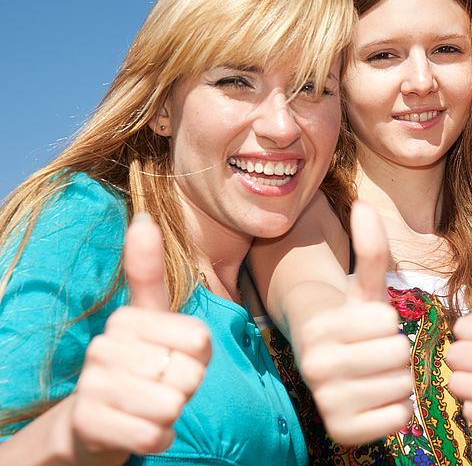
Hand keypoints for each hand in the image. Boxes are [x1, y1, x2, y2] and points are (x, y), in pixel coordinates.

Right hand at [68, 213, 211, 460]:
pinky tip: (141, 428)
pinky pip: (153, 435)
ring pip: (171, 405)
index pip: (200, 339)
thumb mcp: (149, 318)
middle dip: (184, 388)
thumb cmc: (136, 363)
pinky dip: (158, 438)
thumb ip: (149, 273)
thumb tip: (142, 216)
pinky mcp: (88, 425)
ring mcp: (93, 386)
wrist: (91, 422)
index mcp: (127, 318)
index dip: (199, 357)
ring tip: (150, 407)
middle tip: (159, 386)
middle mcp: (104, 347)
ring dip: (170, 414)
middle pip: (189, 374)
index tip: (175, 357)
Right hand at [297, 200, 412, 445]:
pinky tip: (374, 398)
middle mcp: (315, 368)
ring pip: (401, 385)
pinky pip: (399, 417)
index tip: (367, 327)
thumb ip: (368, 247)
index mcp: (320, 328)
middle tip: (373, 352)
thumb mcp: (363, 285)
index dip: (387, 322)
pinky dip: (396, 408)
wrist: (328, 363)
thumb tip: (364, 204)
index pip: (389, 323)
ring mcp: (326, 404)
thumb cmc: (352, 319)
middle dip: (394, 351)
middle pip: (398, 354)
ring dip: (397, 379)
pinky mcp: (342, 433)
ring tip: (373, 373)